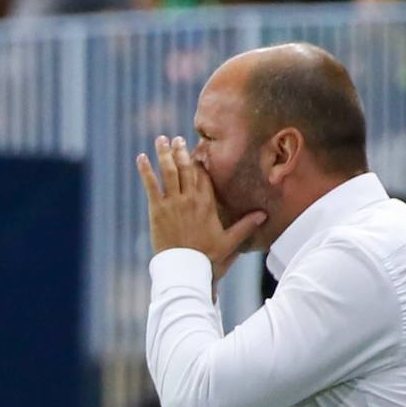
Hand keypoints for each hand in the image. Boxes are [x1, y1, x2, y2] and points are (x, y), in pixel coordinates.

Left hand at [138, 136, 266, 281]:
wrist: (185, 268)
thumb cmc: (207, 257)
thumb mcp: (229, 241)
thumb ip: (246, 226)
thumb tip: (264, 215)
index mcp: (207, 203)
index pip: (203, 175)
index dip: (199, 160)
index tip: (196, 148)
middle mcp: (191, 198)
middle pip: (186, 168)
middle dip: (181, 151)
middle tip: (176, 139)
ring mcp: (173, 203)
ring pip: (169, 171)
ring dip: (164, 154)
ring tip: (160, 140)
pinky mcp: (158, 210)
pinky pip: (151, 185)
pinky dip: (145, 170)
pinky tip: (141, 157)